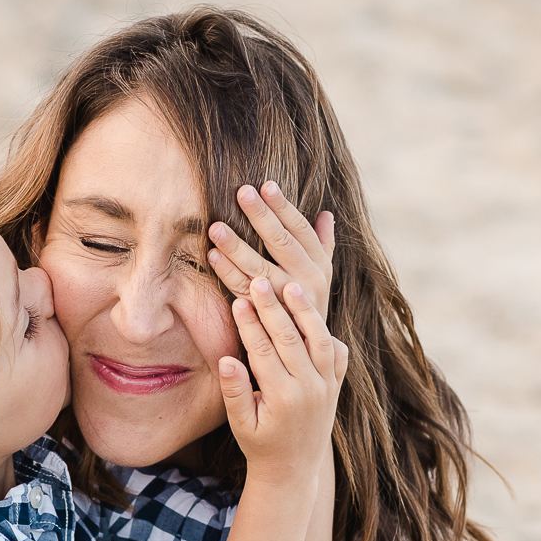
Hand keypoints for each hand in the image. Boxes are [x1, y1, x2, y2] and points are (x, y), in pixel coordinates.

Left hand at [206, 181, 334, 322]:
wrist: (307, 356)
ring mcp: (286, 301)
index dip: (284, 206)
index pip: (301, 229)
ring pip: (259, 267)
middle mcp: (307, 281)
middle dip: (261, 216)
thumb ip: (323, 246)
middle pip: (282, 242)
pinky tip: (212, 257)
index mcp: (320, 266)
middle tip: (242, 192)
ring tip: (216, 227)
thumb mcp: (323, 277)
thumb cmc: (309, 307)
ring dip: (237, 246)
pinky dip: (227, 273)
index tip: (267, 185)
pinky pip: (243, 291)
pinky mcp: (267, 317)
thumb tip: (327, 215)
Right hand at [215, 267, 347, 489]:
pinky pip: (338, 354)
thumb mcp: (241, 424)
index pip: (264, 352)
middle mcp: (310, 390)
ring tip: (291, 285)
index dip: (250, 324)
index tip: (238, 300)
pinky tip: (314, 312)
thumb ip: (235, 392)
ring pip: (320, 340)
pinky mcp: (337, 386)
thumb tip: (226, 359)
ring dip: (306, 311)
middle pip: (292, 339)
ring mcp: (328, 387)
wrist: (293, 470)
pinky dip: (328, 332)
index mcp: (283, 398)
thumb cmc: (260, 445)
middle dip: (275, 308)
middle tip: (260, 280)